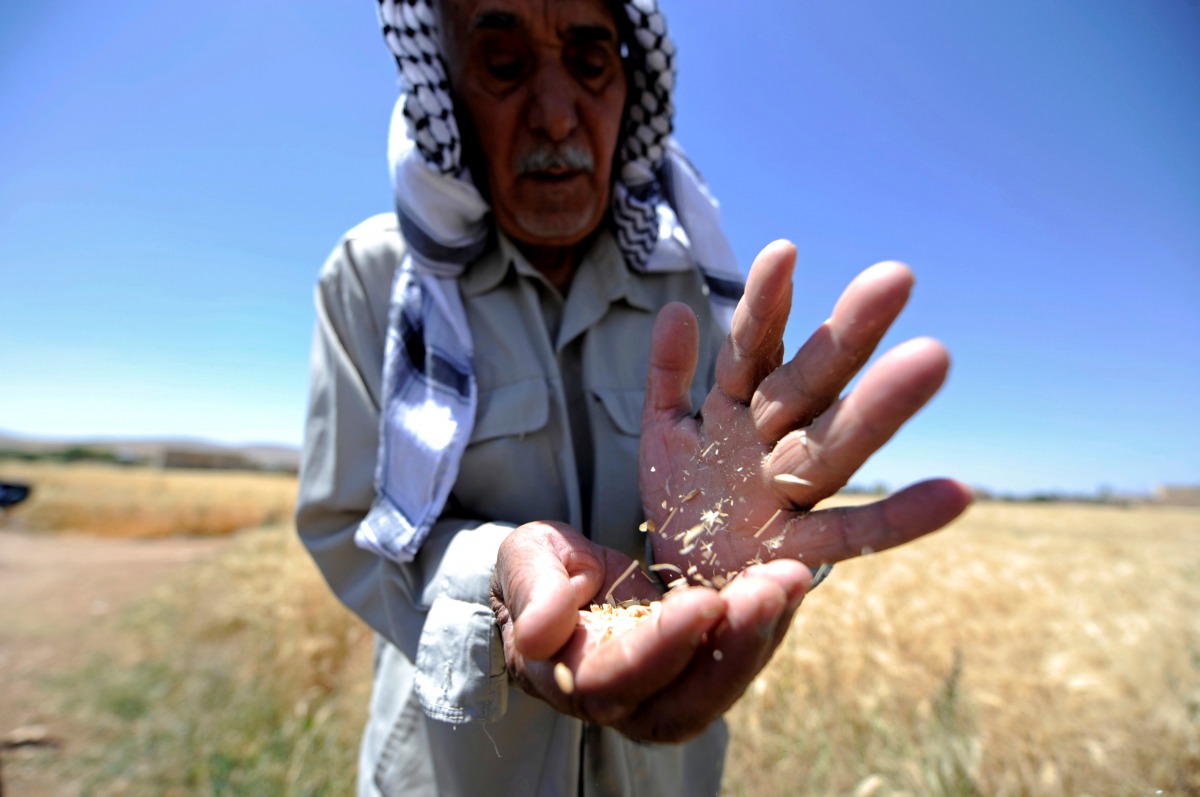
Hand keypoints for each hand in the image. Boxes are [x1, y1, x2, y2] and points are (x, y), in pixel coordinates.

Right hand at [490, 521, 810, 741]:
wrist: (563, 583)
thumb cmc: (540, 572)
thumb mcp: (524, 561)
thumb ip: (532, 593)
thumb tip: (538, 633)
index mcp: (569, 677)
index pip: (617, 680)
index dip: (662, 647)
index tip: (704, 601)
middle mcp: (622, 703)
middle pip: (683, 705)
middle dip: (733, 649)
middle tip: (769, 589)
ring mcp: (667, 694)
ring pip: (721, 690)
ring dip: (761, 636)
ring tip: (789, 578)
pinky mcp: (699, 672)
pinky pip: (740, 662)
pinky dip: (771, 624)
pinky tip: (790, 581)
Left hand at [640, 242, 972, 583]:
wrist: (684, 575)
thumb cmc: (685, 496)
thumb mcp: (665, 431)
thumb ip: (669, 374)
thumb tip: (676, 309)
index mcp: (738, 406)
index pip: (751, 347)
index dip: (764, 305)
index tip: (782, 251)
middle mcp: (774, 439)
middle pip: (810, 381)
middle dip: (847, 333)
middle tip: (895, 275)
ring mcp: (790, 491)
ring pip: (836, 443)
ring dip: (880, 405)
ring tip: (934, 355)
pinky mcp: (800, 547)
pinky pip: (855, 532)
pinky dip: (903, 516)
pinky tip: (959, 493)